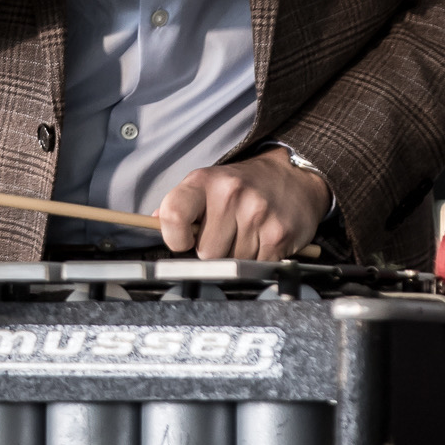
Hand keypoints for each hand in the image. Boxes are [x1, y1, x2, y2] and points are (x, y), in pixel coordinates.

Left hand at [156, 147, 330, 260]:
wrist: (294, 177)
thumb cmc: (243, 186)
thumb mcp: (207, 184)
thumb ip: (180, 205)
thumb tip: (150, 223)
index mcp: (204, 181)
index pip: (173, 214)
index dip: (174, 238)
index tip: (185, 241)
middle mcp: (230, 194)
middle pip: (206, 253)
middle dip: (214, 252)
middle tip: (227, 234)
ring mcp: (257, 213)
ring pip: (232, 264)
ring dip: (238, 258)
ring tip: (248, 235)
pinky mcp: (278, 234)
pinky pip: (257, 267)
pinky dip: (259, 261)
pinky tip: (263, 241)